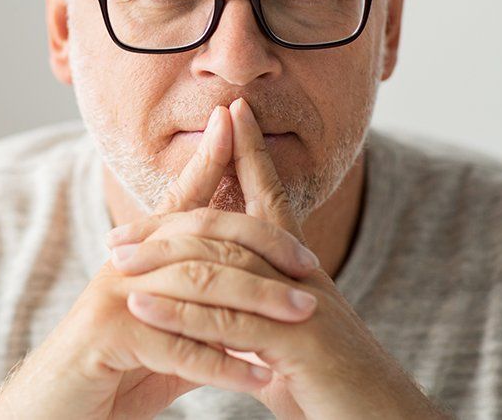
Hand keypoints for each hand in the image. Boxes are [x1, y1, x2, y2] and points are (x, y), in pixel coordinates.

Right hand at [0, 105, 316, 419]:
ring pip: (199, 285)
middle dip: (262, 243)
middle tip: (310, 263)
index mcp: (143, 251)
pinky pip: (177, 344)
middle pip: (204, 235)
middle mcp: (129, 261)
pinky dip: (222, 363)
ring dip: (256, 303)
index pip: (184, 197)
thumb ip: (199, 308)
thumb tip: (247, 306)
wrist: (49, 410)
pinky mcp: (107, 334)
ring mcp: (117, 294)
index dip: (209, 155)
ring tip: (302, 316)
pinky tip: (260, 377)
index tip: (234, 118)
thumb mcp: (162, 327)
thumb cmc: (114, 366)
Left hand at [109, 98, 450, 418]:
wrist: (387, 418)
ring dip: (162, 257)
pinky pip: (226, 322)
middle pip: (233, 221)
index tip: (232, 112)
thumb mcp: (292, 332)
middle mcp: (299, 273)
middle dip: (180, 205)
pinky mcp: (297, 343)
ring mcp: (299, 303)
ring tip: (115, 257)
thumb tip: (225, 299)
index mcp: (298, 266)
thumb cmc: (334, 380)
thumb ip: (260, 306)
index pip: (271, 193)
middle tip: (121, 221)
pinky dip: (180, 312)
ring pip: (221, 265)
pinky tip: (141, 305)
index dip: (252, 149)